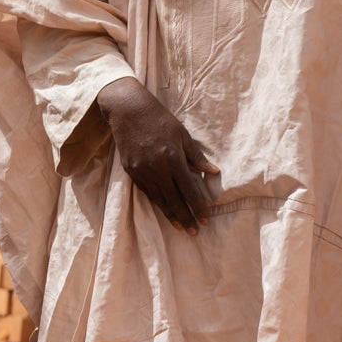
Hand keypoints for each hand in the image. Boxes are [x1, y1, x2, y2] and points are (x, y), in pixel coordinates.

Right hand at [98, 77, 217, 234]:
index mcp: (172, 158)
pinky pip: (146, 191)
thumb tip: (214, 172)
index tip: (205, 219)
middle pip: (174, 199)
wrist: (127, 110)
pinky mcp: (131, 170)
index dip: (198, 206)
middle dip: (185, 217)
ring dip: (171, 215)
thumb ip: (196, 156)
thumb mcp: (182, 134)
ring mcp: (142, 171)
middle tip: (194, 232)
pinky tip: (164, 210)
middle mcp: (157, 168)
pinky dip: (156, 203)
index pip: (189, 189)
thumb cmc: (159, 119)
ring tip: (180, 227)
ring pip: (159, 199)